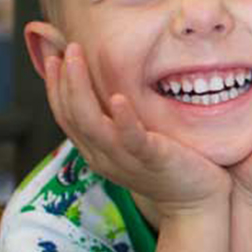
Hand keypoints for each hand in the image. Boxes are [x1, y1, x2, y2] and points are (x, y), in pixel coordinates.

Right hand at [43, 43, 230, 212]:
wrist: (197, 202)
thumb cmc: (169, 164)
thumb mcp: (135, 140)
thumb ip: (119, 119)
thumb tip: (111, 85)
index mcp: (97, 150)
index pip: (66, 115)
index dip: (56, 86)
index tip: (55, 56)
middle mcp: (104, 155)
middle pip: (72, 116)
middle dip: (63, 80)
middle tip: (65, 48)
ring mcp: (126, 160)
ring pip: (91, 124)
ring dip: (80, 89)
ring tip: (77, 60)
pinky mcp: (152, 160)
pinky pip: (132, 139)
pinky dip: (123, 118)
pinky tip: (118, 98)